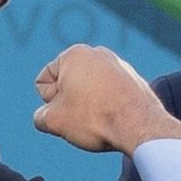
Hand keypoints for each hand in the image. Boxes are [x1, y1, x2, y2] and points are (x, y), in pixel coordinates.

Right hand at [33, 44, 180, 154]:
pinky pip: (110, 97)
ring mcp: (119, 66)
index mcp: (75, 53)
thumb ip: (41, 116)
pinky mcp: (134, 81)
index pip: (44, 82)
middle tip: (83, 117)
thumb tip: (47, 117)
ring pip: (89, 92)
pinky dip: (107, 108)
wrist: (140, 126)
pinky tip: (114, 120)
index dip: (49, 103)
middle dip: (69, 103)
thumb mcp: (53, 121)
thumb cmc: (94, 118)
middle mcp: (98, 53)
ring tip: (100, 120)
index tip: (67, 110)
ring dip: (88, 107)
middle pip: (67, 85)